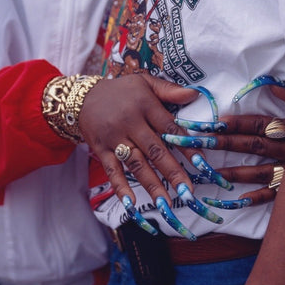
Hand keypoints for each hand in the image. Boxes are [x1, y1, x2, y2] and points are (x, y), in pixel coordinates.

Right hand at [79, 74, 223, 238]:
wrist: (82, 96)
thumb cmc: (120, 90)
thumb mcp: (145, 82)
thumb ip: (169, 90)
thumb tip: (196, 94)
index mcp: (145, 105)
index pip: (170, 129)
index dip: (186, 147)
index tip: (201, 164)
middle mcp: (131, 123)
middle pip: (155, 150)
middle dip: (173, 172)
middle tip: (188, 191)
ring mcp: (115, 138)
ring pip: (136, 163)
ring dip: (152, 184)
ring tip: (165, 203)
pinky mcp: (101, 149)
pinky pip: (112, 170)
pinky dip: (120, 186)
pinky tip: (131, 202)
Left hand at [163, 83, 284, 207]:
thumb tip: (272, 84)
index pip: (256, 124)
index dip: (234, 123)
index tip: (211, 122)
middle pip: (250, 145)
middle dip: (223, 143)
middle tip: (196, 143)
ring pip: (258, 171)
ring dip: (233, 171)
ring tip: (209, 173)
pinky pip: (275, 195)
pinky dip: (258, 198)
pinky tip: (238, 201)